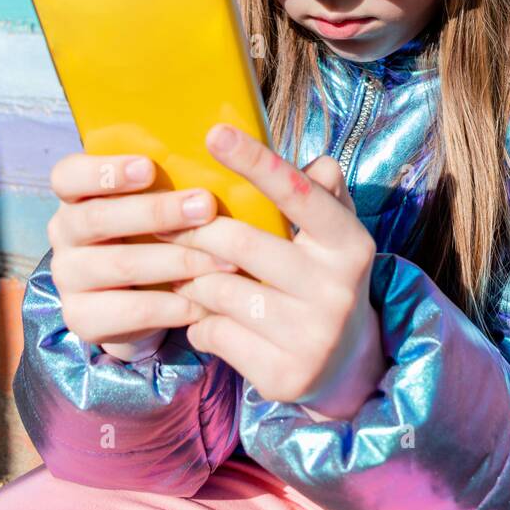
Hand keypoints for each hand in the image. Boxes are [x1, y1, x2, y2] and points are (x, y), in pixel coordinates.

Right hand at [47, 152, 237, 362]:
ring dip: (177, 260)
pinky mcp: (83, 318)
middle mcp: (64, 233)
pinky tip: (203, 301)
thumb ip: (171, 181)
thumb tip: (221, 151)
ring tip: (221, 258)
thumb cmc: (155, 231)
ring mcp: (68, 277)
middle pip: (97, 218)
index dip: (105, 170)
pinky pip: (129, 311)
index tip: (149, 166)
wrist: (141, 298)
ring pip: (120, 265)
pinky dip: (171, 306)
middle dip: (157, 212)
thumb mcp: (156, 202)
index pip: (69, 175)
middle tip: (206, 206)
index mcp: (75, 195)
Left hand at [155, 123, 387, 419]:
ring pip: (217, 291)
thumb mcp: (333, 234)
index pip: (298, 194)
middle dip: (192, 232)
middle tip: (159, 223)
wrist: (347, 366)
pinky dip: (199, 323)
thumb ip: (323, 193)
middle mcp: (337, 289)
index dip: (256, 162)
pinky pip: (213, 334)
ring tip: (181, 274)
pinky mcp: (284, 375)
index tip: (214, 134)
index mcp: (350, 244)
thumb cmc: (323, 278)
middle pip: (239, 243)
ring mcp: (312, 337)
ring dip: (188, 280)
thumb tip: (317, 163)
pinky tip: (205, 319)